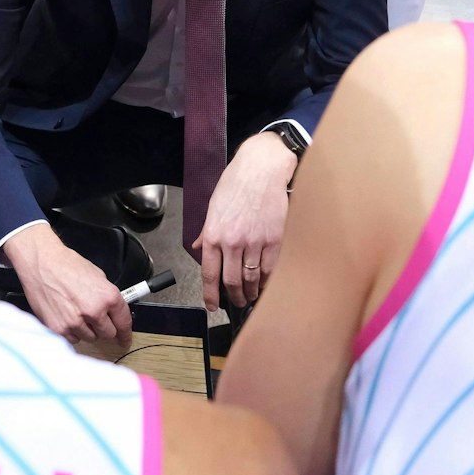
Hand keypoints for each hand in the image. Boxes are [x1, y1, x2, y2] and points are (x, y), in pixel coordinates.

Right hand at [5, 223, 131, 344]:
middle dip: (103, 327)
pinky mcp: (59, 329)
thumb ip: (107, 297)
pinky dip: (71, 331)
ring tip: (76, 311)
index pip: (124, 323)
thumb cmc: (66, 265)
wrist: (41, 263)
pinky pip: (72, 339)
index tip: (125, 339)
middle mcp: (94, 312)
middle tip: (94, 317)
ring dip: (87, 329)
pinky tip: (66, 316)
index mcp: (108, 297)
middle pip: (108, 334)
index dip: (125, 334)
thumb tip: (112, 311)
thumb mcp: (97, 276)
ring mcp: (75, 323)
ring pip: (90, 338)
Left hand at [195, 132, 295, 310]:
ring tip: (251, 296)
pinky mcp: (273, 239)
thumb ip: (207, 232)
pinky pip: (269, 268)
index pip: (210, 274)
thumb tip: (199, 248)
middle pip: (232, 281)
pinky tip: (266, 284)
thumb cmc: (237, 182)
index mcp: (214, 234)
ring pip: (251, 278)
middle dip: (234, 297)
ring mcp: (254, 242)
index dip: (211, 294)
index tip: (212, 306)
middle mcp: (232, 241)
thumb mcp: (214, 205)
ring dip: (251, 292)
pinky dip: (267, 281)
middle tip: (236, 302)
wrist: (262, 168)